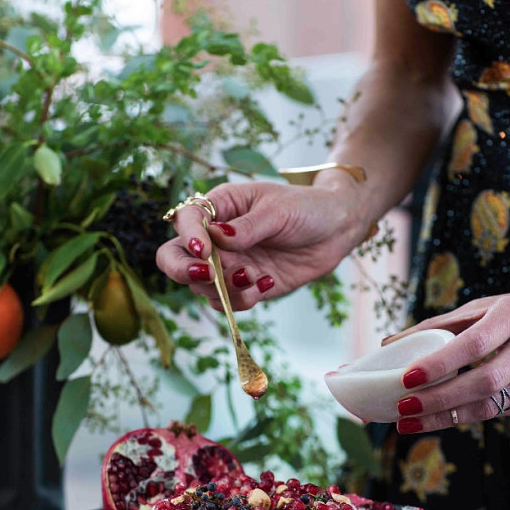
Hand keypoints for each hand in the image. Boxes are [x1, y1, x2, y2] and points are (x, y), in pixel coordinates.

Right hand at [155, 179, 372, 310]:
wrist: (336, 231)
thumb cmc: (306, 208)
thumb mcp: (278, 210)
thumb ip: (248, 226)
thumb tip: (217, 236)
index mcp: (220, 207)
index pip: (185, 220)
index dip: (189, 236)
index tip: (206, 250)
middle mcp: (216, 238)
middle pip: (174, 257)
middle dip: (183, 271)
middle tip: (209, 277)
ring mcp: (228, 264)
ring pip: (201, 286)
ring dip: (223, 289)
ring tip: (256, 277)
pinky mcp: (244, 286)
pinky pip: (227, 302)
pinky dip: (242, 300)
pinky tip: (267, 283)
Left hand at [384, 290, 509, 432]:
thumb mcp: (484, 308)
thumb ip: (438, 326)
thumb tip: (390, 343)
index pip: (475, 344)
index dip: (441, 363)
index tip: (408, 377)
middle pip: (483, 382)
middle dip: (438, 400)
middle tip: (403, 408)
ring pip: (490, 406)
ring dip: (445, 418)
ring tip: (409, 423)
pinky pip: (499, 412)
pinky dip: (465, 415)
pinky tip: (440, 417)